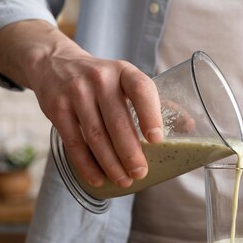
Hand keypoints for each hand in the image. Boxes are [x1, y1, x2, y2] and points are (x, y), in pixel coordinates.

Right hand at [31, 52, 162, 187]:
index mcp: (123, 71)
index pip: (141, 89)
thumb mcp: (126, 80)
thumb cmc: (103, 80)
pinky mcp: (56, 109)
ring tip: (124, 180)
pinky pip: (74, 142)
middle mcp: (99, 79)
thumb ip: (154, 102)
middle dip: (130, 152)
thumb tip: (188, 126)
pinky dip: (87, 164)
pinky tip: (98, 178)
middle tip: (141, 172)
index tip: (156, 140)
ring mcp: (75, 93)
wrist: (54, 63)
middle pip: (117, 121)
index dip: (150, 115)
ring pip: (96, 136)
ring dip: (111, 163)